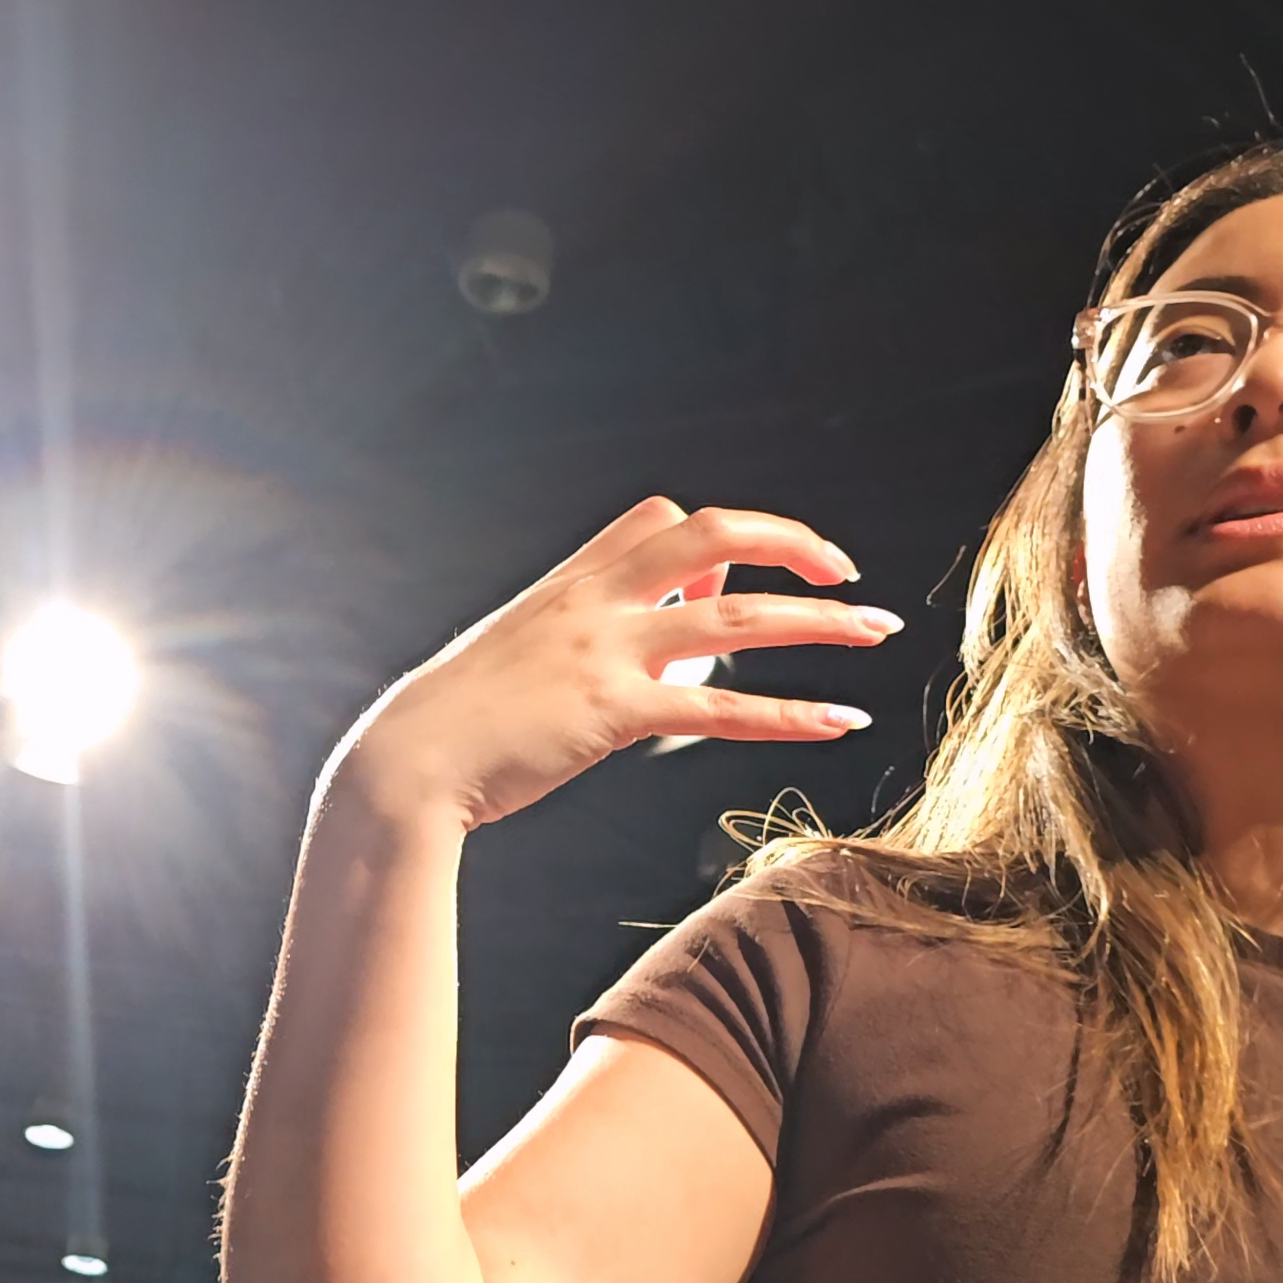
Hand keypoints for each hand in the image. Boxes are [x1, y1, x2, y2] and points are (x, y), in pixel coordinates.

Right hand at [330, 498, 899, 829]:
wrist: (404, 763)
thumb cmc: (454, 724)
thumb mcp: (516, 659)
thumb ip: (582, 645)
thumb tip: (652, 662)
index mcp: (572, 583)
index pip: (661, 519)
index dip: (716, 538)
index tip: (745, 575)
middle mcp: (595, 602)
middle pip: (714, 535)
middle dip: (791, 544)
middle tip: (844, 570)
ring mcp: (606, 654)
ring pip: (738, 618)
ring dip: (820, 620)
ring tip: (877, 631)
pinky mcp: (614, 714)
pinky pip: (723, 706)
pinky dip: (791, 713)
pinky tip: (838, 720)